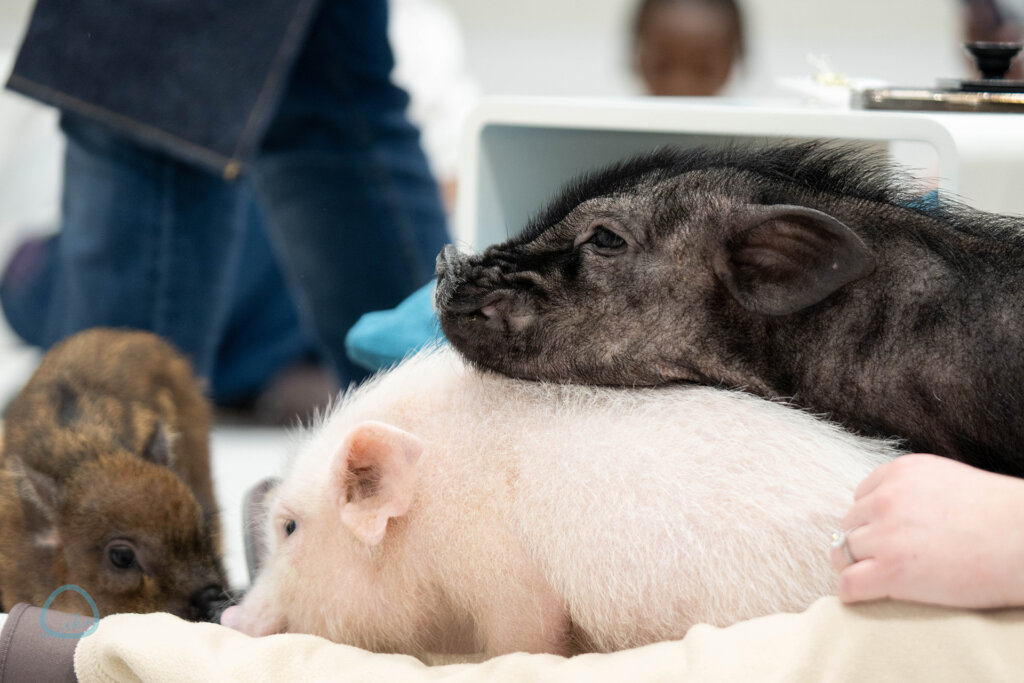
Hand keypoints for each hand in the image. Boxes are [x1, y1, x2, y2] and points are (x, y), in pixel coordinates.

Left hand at [831, 453, 1023, 607]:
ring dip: (855, 566)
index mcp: (900, 473)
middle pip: (850, 524)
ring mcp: (886, 534)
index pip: (862, 497)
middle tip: (882, 560)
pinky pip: (849, 583)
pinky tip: (860, 596)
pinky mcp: (891, 570)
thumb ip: (916, 492)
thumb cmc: (1002, 518)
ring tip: (871, 578)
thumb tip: (895, 513)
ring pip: (844, 552)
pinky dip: (850, 592)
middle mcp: (886, 499)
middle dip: (864, 542)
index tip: (888, 536)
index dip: (873, 520)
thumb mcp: (948, 482)